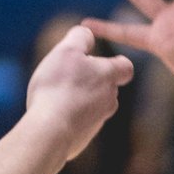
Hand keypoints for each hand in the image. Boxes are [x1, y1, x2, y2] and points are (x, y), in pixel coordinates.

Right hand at [25, 20, 130, 150]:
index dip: (115, 62)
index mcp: (109, 77)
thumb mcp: (67, 52)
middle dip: (89, 81)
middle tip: (65, 77)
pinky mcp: (83, 139)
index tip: (97, 60)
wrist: (50, 131)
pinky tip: (49, 116)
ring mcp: (98, 122)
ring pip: (92, 106)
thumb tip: (87, 34)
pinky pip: (78, 125)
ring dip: (77, 100)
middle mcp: (110, 100)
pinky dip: (67, 119)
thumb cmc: (59, 87)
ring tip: (54, 97)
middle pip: (106, 87)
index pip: (125, 67)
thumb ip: (80, 37)